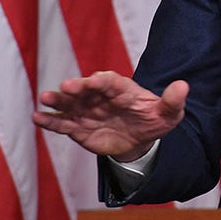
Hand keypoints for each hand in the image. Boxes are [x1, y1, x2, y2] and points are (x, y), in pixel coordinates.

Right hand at [32, 70, 187, 161]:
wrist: (140, 139)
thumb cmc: (154, 119)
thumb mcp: (169, 113)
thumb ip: (173, 100)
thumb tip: (183, 86)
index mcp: (122, 89)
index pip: (110, 82)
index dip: (102, 81)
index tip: (93, 80)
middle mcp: (101, 96)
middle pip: (87, 90)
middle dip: (77, 88)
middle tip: (65, 87)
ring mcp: (88, 111)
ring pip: (71, 104)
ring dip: (58, 101)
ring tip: (45, 99)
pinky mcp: (78, 127)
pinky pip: (63, 124)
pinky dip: (50, 121)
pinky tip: (37, 117)